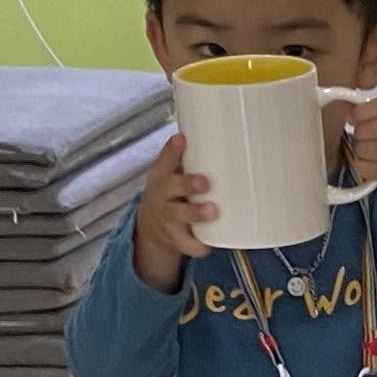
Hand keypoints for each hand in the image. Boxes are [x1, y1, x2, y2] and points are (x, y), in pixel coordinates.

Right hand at [130, 132, 212, 292]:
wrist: (152, 227)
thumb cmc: (172, 192)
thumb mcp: (171, 172)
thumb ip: (188, 157)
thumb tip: (224, 131)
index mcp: (162, 176)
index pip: (164, 160)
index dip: (172, 151)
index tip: (181, 139)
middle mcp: (162, 196)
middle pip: (171, 188)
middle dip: (187, 184)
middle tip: (204, 181)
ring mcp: (168, 219)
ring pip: (180, 217)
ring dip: (195, 214)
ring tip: (212, 211)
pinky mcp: (176, 239)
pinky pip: (188, 245)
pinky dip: (199, 245)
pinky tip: (208, 244)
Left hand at [335, 91, 376, 223]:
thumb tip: (349, 113)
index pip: (374, 107)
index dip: (358, 114)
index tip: (356, 119)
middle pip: (368, 129)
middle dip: (359, 133)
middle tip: (364, 137)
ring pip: (366, 149)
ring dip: (360, 150)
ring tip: (369, 150)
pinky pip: (369, 168)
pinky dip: (363, 166)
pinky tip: (370, 163)